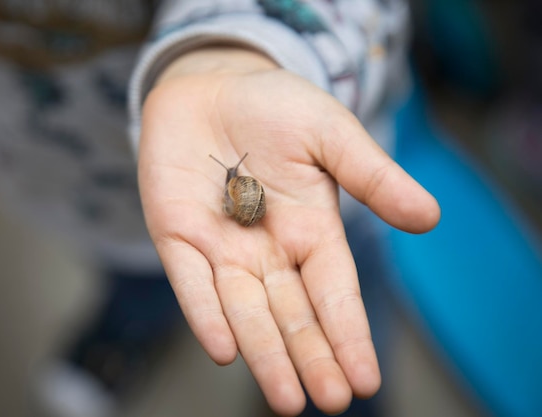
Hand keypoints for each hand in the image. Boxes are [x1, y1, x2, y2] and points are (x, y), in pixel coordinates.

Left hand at [138, 48, 439, 415]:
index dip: (349, 333)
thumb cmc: (274, 106)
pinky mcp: (176, 235)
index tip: (365, 378)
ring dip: (264, 352)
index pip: (334, 291)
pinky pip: (190, 281)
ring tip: (287, 398)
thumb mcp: (330, 133)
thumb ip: (372, 177)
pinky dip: (205, 313)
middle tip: (331, 400)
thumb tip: (429, 218)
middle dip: (310, 356)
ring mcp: (220, 246)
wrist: (210, 84)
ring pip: (244, 309)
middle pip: (291, 312)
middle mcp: (267, 249)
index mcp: (310, 230)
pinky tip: (225, 349)